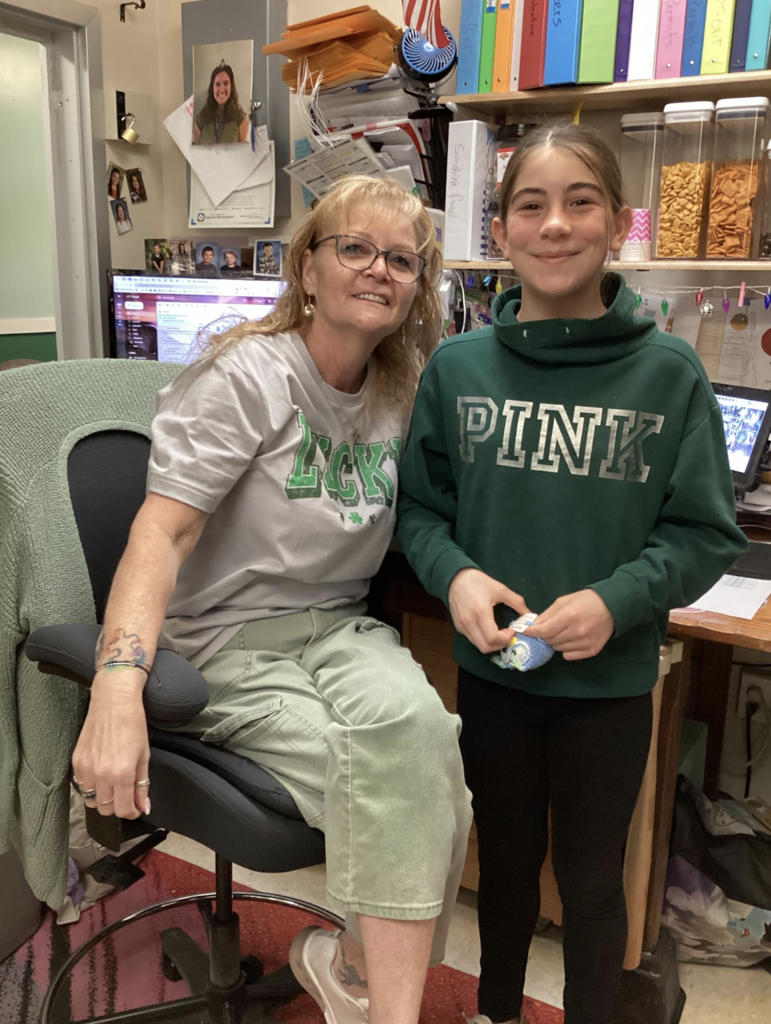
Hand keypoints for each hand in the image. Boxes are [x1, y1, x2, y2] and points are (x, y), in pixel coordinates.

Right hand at [71, 670, 150, 818]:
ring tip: (113, 784)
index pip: (123, 810)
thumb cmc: (133, 725)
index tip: (137, 808)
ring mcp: (86, 769)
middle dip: (118, 806)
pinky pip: (82, 786)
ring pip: (92, 801)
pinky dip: (92, 786)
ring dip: (103, 798)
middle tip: (126, 794)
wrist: (113, 702)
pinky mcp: (75, 762)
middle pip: (106, 809)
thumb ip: (142, 785)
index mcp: (122, 774)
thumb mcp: (144, 756)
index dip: (132, 812)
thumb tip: (144, 807)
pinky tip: (101, 774)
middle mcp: (101, 775)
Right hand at [448, 568, 529, 653]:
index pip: (493, 638)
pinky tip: (489, 629)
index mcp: (480, 612)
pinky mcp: (458, 627)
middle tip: (508, 634)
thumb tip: (530, 614)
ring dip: (492, 644)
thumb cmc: (478, 582)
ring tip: (500, 633)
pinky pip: (473, 640)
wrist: (455, 578)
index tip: (513, 630)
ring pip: (479, 646)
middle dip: (500, 644)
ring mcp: (462, 627)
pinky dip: (483, 639)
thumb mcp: (500, 589)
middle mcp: (469, 623)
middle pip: (486, 647)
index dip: (506, 638)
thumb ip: (517, 602)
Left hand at [525, 589, 613, 660]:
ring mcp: (584, 643)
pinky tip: (573, 639)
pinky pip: (569, 656)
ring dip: (556, 641)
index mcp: (569, 616)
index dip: (531, 632)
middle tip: (550, 627)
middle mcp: (577, 632)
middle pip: (549, 640)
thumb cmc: (586, 601)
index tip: (525, 631)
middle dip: (545, 634)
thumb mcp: (564, 601)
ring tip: (565, 631)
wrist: (612, 607)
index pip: (543, 631)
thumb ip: (547, 614)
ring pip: (558, 648)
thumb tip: (533, 626)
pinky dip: (567, 649)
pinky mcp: (591, 651)